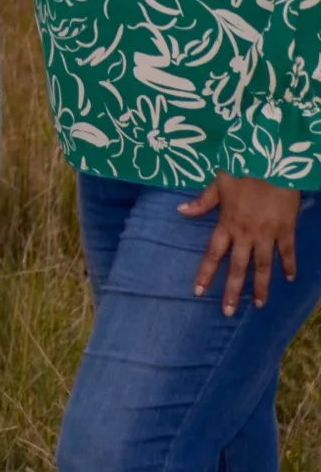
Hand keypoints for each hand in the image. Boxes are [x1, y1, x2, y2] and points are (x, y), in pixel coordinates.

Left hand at [180, 172, 300, 314]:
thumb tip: (180, 210)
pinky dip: (289, 265)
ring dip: (260, 286)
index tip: (198, 291)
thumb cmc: (243, 167)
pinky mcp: (286, 228)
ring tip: (258, 305)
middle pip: (237, 267)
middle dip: (231, 291)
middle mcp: (245, 233)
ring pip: (263, 266)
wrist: (272, 160)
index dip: (205, 273)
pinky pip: (287, 251)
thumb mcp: (218, 181)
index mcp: (227, 223)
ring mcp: (267, 233)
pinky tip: (290, 278)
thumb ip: (203, 201)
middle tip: (227, 312)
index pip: (213, 254)